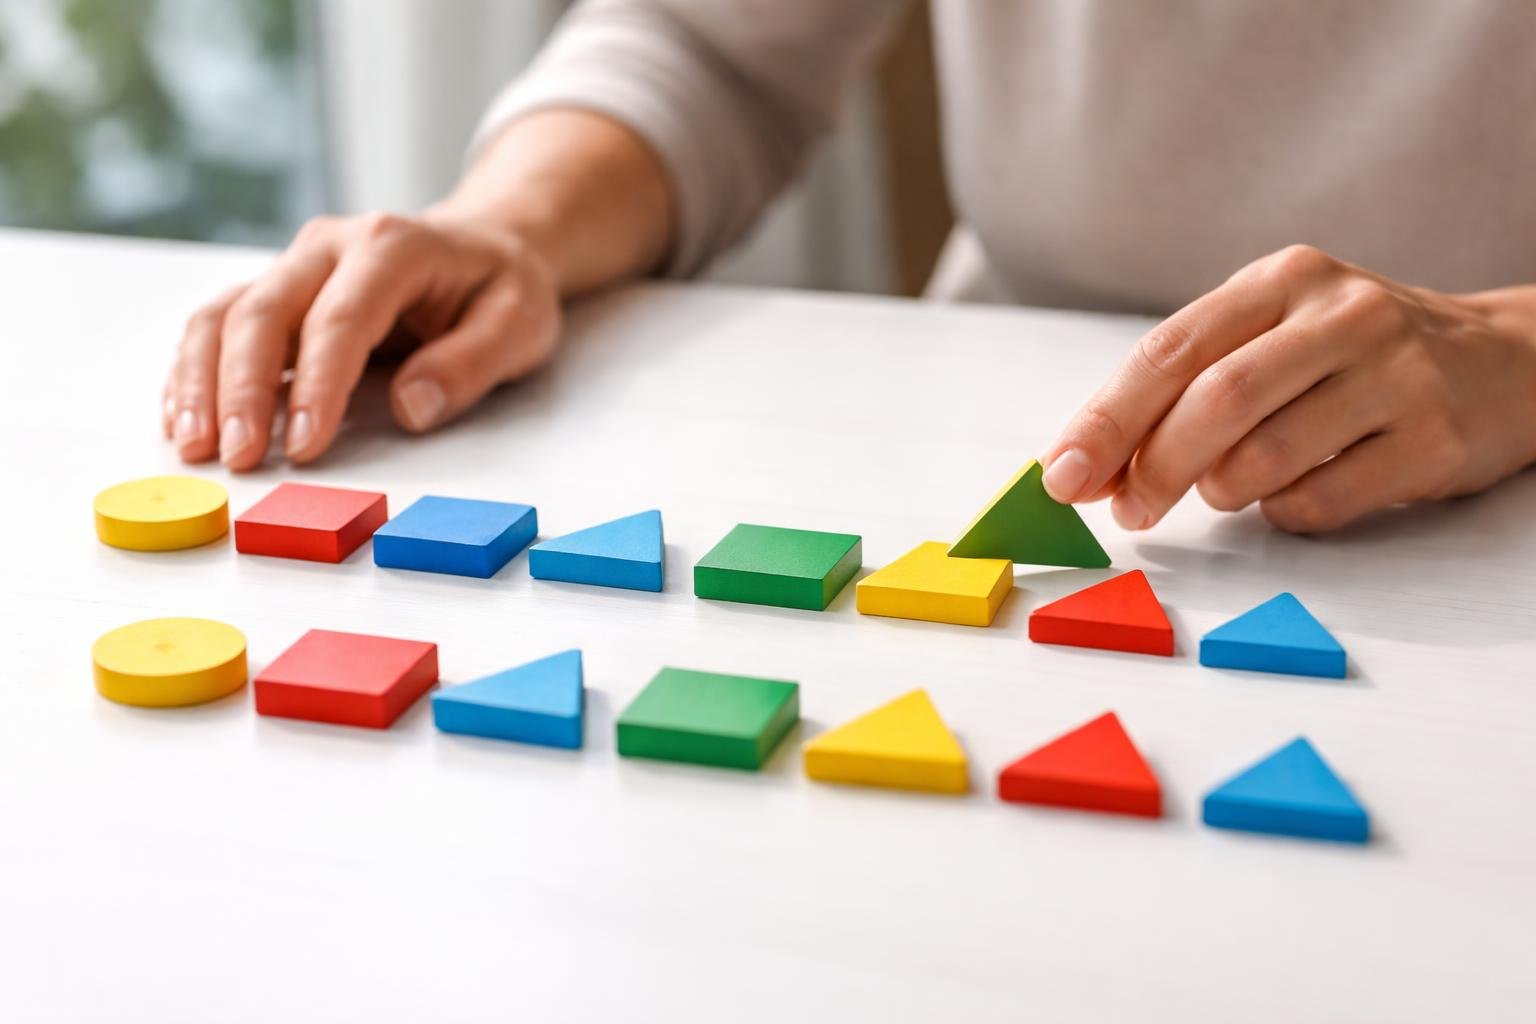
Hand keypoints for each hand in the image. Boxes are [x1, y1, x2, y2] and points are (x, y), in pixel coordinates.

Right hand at [162, 211, 560, 469]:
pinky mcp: (278, 292)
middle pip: (264, 311)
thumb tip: (410, 408)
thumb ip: (470, 365)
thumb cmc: (500, 288)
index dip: (317, 384)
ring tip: (196, 447)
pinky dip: (195, 371)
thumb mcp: (520, 324)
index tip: (304, 446)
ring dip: (200, 382)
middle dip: (242, 389)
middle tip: (238, 457)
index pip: (341, 318)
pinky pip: (219, 325)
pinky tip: (185, 420)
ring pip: (226, 315)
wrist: (485, 246)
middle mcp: (330, 246)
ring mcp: (296, 265)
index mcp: (392, 247)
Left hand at [1041, 245, 1535, 532]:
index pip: (1170, 349)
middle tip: (1129, 508)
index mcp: (1282, 281)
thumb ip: (1185, 387)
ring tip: (1224, 488)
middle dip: (1153, 468)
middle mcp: (1342, 316)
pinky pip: (1323, 499)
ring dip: (1221, 491)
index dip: (1106, 418)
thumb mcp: (1273, 336)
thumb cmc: (1354, 356)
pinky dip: (1283, 513)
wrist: (1505, 363)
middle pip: (1215, 401)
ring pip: (1265, 455)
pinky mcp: (1433, 439)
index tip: (1063, 473)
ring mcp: (1395, 375)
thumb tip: (1091, 463)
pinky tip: (1288, 495)